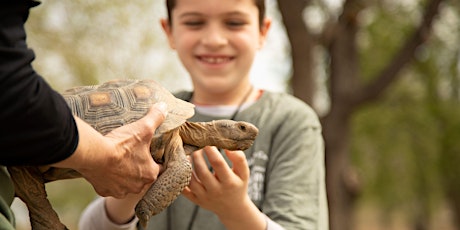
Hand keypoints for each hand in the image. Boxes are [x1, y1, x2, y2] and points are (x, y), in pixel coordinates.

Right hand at [52, 103, 167, 197]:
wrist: (95, 155)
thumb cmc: (121, 144)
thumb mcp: (143, 128)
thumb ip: (156, 117)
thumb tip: (164, 106)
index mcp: (150, 174)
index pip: (159, 168)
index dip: (155, 159)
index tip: (149, 152)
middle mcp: (137, 186)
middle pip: (142, 177)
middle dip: (139, 168)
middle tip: (133, 155)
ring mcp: (120, 191)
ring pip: (126, 184)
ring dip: (124, 175)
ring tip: (119, 161)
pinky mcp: (105, 191)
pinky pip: (110, 187)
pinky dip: (108, 180)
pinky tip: (106, 169)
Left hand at [182, 146, 265, 229]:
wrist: (232, 208)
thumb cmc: (238, 185)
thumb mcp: (244, 173)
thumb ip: (239, 158)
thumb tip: (227, 146)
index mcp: (229, 182)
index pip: (218, 163)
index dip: (211, 150)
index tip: (207, 140)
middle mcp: (216, 191)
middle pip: (202, 171)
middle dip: (197, 155)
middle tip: (196, 145)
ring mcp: (204, 197)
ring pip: (191, 181)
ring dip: (188, 165)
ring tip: (188, 154)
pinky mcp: (196, 200)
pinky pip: (184, 190)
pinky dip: (180, 178)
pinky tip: (183, 167)